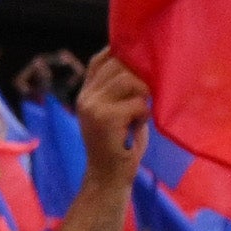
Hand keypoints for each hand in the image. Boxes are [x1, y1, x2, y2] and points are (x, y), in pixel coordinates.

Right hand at [72, 50, 149, 184]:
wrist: (108, 177)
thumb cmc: (120, 145)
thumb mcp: (116, 112)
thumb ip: (120, 90)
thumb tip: (141, 65)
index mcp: (87, 93)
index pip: (100, 59)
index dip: (120, 53)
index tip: (139, 61)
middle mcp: (86, 96)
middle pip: (119, 65)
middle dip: (140, 77)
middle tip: (145, 97)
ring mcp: (93, 106)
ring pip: (129, 80)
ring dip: (143, 96)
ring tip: (139, 113)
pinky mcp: (105, 118)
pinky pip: (137, 102)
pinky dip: (144, 114)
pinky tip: (137, 126)